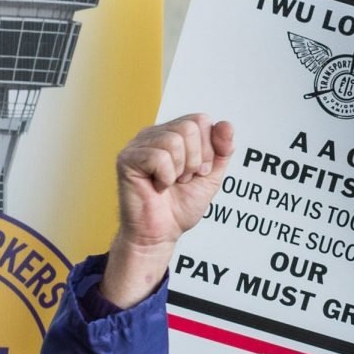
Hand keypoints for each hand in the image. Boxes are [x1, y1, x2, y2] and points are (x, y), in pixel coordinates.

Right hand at [103, 114, 235, 307]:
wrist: (161, 234)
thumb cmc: (180, 207)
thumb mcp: (212, 176)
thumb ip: (222, 150)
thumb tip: (226, 124)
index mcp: (174, 134)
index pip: (201, 120)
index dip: (208, 149)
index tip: (199, 171)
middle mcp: (155, 134)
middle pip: (189, 127)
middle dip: (196, 160)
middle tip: (184, 179)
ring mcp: (138, 144)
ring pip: (174, 140)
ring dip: (180, 170)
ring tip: (170, 183)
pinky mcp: (127, 159)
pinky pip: (158, 157)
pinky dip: (166, 177)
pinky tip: (157, 186)